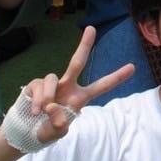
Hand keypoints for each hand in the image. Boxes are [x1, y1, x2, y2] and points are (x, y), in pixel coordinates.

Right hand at [23, 26, 135, 143]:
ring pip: (52, 77)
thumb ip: (59, 124)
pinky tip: (35, 111)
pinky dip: (37, 99)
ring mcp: (52, 84)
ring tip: (43, 111)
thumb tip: (53, 108)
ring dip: (48, 96)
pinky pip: (38, 86)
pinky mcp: (35, 85)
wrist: (27, 132)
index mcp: (80, 98)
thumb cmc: (48, 129)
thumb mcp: (57, 132)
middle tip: (91, 28)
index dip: (116, 77)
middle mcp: (68, 86)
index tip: (132, 67)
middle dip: (84, 45)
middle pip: (77, 62)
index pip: (101, 86)